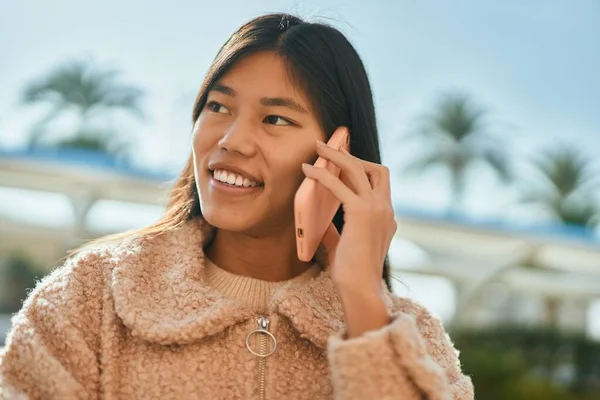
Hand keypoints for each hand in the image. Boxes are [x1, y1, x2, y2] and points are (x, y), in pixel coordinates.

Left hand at [301, 127, 396, 336]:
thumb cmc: (352, 274)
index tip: (342, 160)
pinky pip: (339, 184)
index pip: (379, 182)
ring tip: (318, 147)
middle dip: (351, 154)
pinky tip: (308, 170)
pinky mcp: (361, 212)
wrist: (360, 290)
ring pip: (358, 168)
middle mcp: (385, 209)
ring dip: (337, 154)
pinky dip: (322, 173)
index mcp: (386, 217)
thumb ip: (335, 231)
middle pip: (374, 169)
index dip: (361, 168)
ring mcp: (377, 209)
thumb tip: (319, 222)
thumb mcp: (343, 246)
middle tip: (329, 146)